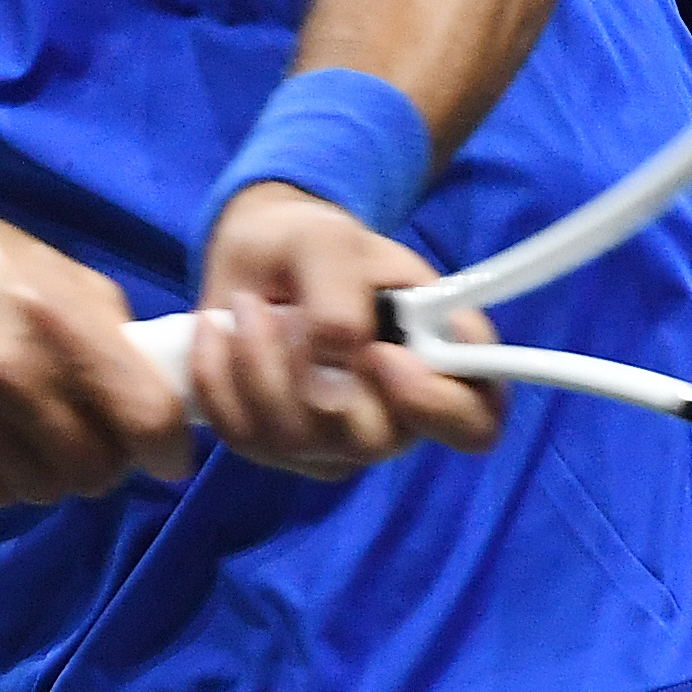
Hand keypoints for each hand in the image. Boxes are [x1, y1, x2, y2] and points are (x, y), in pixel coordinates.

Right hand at [0, 197, 196, 505]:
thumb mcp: (43, 263)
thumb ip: (104, 321)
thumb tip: (156, 383)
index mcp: (54, 315)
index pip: (145, 415)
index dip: (169, 446)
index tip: (166, 452)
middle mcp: (9, 370)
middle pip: (96, 469)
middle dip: (104, 461)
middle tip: (89, 437)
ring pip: (44, 490)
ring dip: (51, 472)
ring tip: (33, 435)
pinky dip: (1, 477)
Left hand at [194, 183, 503, 481]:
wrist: (258, 256)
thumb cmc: (314, 246)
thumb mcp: (329, 242)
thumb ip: (340, 300)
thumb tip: (329, 384)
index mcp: (442, 361)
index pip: (475, 421)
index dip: (437, 404)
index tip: (381, 353)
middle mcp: (397, 415)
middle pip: (371, 442)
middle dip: (307, 370)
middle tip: (282, 310)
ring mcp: (337, 441)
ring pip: (295, 441)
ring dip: (254, 363)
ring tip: (249, 307)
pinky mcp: (279, 449)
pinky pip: (242, 437)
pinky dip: (216, 377)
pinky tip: (217, 334)